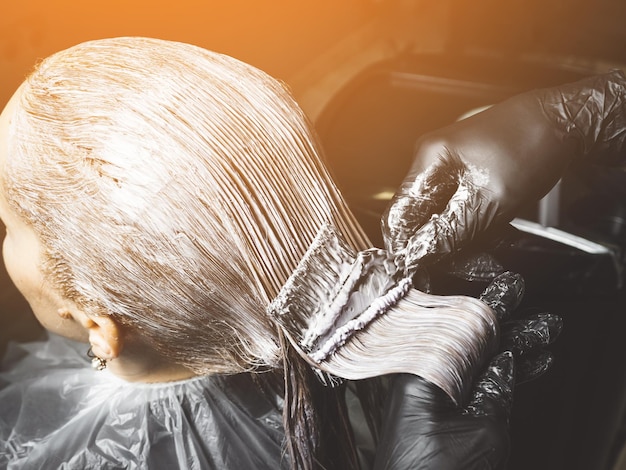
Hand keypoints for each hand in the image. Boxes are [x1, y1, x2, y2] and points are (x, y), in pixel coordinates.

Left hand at [373, 272, 561, 469]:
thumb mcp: (483, 430)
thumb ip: (496, 391)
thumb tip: (505, 362)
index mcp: (425, 370)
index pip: (463, 326)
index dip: (492, 305)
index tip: (510, 288)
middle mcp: (423, 376)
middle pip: (471, 341)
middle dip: (510, 328)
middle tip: (539, 319)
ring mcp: (430, 393)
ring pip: (476, 362)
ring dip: (510, 350)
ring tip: (543, 338)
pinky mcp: (437, 411)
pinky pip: (471, 384)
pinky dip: (498, 376)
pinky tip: (526, 366)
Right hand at [382, 70, 625, 271]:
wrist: (561, 122)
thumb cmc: (532, 146)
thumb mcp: (492, 200)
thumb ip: (451, 231)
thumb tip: (419, 255)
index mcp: (429, 159)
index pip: (398, 213)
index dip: (403, 246)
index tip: (415, 271)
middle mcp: (430, 161)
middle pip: (415, 216)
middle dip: (431, 243)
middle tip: (453, 264)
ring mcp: (445, 166)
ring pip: (435, 215)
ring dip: (452, 237)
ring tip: (478, 248)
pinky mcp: (461, 173)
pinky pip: (452, 208)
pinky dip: (465, 225)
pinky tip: (484, 233)